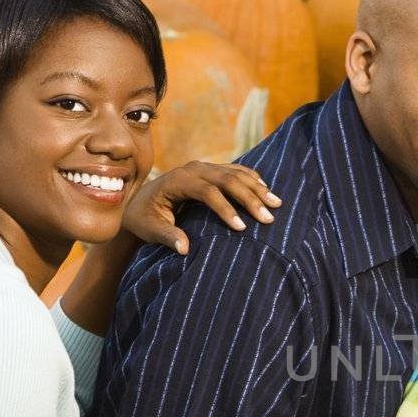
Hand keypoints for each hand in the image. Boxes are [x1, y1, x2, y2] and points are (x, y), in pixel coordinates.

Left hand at [123, 161, 280, 254]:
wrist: (140, 202)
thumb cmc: (144, 218)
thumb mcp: (149, 229)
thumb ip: (166, 236)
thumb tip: (185, 249)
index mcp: (178, 180)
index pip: (207, 192)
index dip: (226, 209)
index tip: (242, 228)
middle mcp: (193, 169)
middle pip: (227, 180)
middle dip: (250, 199)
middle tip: (268, 218)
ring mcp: (204, 167)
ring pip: (236, 174)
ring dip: (257, 188)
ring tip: (277, 204)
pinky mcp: (211, 170)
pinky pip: (236, 171)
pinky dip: (253, 179)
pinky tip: (267, 190)